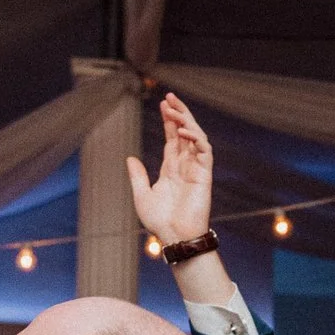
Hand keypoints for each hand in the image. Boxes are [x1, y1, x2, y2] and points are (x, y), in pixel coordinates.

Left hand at [127, 93, 214, 245]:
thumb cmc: (159, 221)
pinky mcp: (205, 175)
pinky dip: (197, 139)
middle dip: (179, 114)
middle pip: (185, 133)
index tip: (163, 104)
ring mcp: (196, 169)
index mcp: (171, 169)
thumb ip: (137, 176)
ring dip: (187, 121)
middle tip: (169, 97)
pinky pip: (205, 152)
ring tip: (175, 109)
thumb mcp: (141, 195)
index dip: (169, 121)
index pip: (173, 138)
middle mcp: (185, 166)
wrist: (174, 237)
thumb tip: (130, 158)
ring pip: (196, 138)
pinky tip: (184, 130)